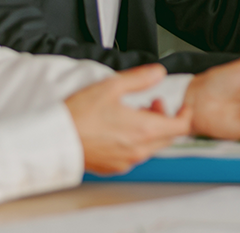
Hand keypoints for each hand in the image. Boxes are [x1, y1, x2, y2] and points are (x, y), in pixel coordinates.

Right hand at [65, 64, 190, 174]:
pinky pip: (135, 155)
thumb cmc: (79, 115)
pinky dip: (137, 141)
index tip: (182, 105)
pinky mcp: (113, 167)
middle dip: (166, 118)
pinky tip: (122, 128)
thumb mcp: (112, 87)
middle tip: (152, 103)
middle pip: (168, 136)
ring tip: (134, 113)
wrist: (54, 140)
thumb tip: (158, 73)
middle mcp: (138, 150)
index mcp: (144, 131)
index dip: (185, 114)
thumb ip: (140, 78)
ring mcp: (125, 161)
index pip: (181, 127)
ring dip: (151, 129)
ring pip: (152, 146)